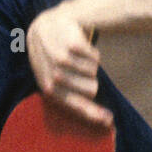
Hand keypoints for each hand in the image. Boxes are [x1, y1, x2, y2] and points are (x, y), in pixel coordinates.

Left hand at [27, 6, 113, 127]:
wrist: (42, 29)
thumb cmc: (53, 64)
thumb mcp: (59, 86)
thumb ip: (82, 106)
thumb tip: (109, 122)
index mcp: (49, 90)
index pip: (78, 106)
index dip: (95, 114)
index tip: (110, 121)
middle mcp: (55, 76)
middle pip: (92, 89)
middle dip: (90, 82)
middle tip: (77, 73)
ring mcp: (63, 60)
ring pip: (94, 72)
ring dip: (89, 66)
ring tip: (76, 59)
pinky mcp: (72, 44)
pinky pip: (96, 58)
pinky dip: (92, 54)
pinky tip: (79, 49)